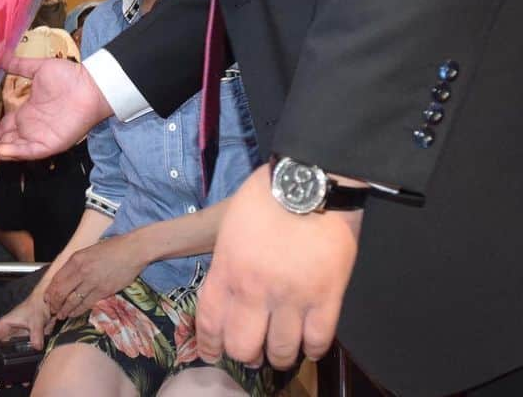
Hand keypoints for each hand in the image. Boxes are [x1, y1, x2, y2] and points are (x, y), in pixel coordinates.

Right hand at [0, 57, 111, 160]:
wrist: (90, 85)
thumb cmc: (68, 77)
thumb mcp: (38, 69)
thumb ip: (19, 66)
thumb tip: (1, 56)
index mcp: (24, 114)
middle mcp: (28, 129)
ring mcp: (37, 138)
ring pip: (9, 149)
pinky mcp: (48, 144)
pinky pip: (26, 150)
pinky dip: (13, 152)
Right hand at [0, 290, 52, 367]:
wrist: (46, 304)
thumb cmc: (36, 306)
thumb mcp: (35, 318)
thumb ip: (36, 332)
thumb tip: (36, 346)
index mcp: (3, 325)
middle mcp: (6, 333)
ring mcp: (14, 339)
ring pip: (3, 354)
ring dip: (0, 365)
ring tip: (1, 378)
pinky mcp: (22, 343)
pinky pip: (15, 356)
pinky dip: (14, 364)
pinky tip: (17, 374)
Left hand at [44, 234, 144, 317]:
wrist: (132, 250)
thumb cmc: (112, 248)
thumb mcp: (89, 251)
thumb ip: (77, 263)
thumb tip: (66, 277)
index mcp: (76, 259)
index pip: (56, 279)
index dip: (50, 291)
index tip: (48, 298)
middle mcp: (81, 270)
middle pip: (61, 292)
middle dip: (55, 303)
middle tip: (52, 310)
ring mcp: (92, 282)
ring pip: (72, 300)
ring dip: (65, 310)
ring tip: (61, 315)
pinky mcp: (103, 291)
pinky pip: (86, 304)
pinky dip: (78, 311)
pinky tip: (74, 314)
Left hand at [195, 164, 361, 369]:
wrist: (309, 181)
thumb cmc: (266, 195)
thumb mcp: (230, 225)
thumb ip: (227, 262)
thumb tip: (225, 291)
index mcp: (228, 268)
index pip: (211, 321)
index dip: (210, 344)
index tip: (212, 353)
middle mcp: (255, 289)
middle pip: (243, 346)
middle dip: (245, 354)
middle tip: (252, 350)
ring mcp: (292, 297)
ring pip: (281, 352)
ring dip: (278, 355)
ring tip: (280, 350)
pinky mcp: (327, 298)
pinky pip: (318, 342)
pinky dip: (312, 349)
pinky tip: (308, 343)